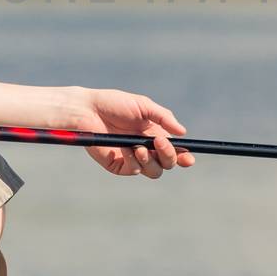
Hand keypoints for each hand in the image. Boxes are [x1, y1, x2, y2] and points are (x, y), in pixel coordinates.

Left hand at [67, 88, 191, 178]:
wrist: (88, 110)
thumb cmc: (114, 104)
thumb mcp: (143, 105)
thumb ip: (163, 117)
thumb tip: (182, 132)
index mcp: (155, 134)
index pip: (174, 150)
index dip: (183, 156)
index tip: (188, 158)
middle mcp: (146, 148)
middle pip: (167, 164)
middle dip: (169, 156)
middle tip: (159, 143)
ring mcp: (133, 158)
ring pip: (154, 171)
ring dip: (151, 161)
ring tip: (139, 147)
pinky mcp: (118, 165)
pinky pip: (134, 171)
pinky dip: (134, 162)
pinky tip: (126, 150)